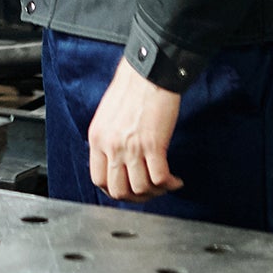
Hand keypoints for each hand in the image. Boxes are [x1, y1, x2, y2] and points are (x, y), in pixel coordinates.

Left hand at [87, 59, 185, 202]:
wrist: (148, 74)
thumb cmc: (131, 89)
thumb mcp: (107, 116)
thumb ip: (108, 139)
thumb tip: (117, 160)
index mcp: (97, 138)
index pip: (98, 179)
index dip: (115, 191)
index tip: (129, 190)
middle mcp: (111, 145)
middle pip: (118, 191)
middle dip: (136, 198)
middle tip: (149, 192)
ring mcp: (131, 147)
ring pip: (140, 188)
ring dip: (156, 192)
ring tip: (165, 184)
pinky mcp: (153, 145)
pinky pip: (160, 178)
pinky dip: (169, 184)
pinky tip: (175, 180)